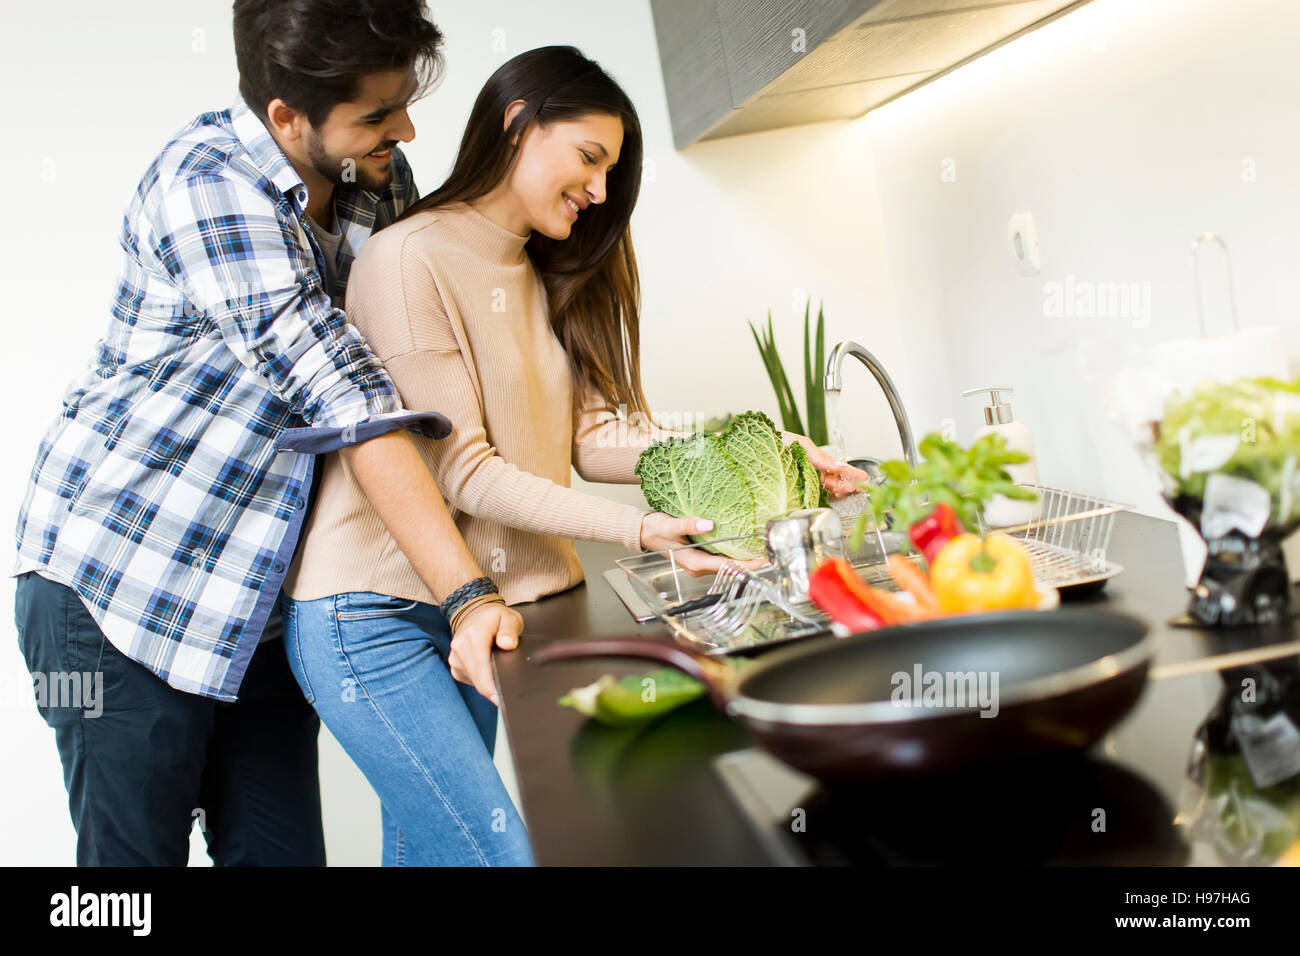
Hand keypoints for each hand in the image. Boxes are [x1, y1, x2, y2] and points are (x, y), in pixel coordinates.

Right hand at [447, 601, 522, 705]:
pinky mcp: (455, 667)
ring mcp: (455, 658)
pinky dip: (481, 679)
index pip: (482, 669)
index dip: (492, 688)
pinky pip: (471, 680)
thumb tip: (507, 644)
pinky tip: (488, 669)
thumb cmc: (493, 617)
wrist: (473, 613)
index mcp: (474, 636)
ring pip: (475, 682)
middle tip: (509, 689)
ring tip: (499, 669)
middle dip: (494, 687)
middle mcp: (460, 648)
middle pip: (478, 680)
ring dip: (488, 682)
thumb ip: (510, 630)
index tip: (502, 698)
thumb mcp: (509, 617)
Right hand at [640, 512, 767, 576]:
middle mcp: (699, 565)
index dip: (746, 565)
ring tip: (763, 550)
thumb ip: (688, 524)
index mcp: (693, 562)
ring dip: (745, 559)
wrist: (644, 532)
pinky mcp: (702, 555)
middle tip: (771, 555)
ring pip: (728, 564)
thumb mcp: (670, 525)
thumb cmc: (655, 530)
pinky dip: (735, 553)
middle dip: (751, 563)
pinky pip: (722, 557)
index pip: (726, 567)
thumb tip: (708, 524)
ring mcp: (701, 561)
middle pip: (731, 568)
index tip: (762, 561)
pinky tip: (745, 545)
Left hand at [782, 432, 871, 499]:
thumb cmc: (777, 441)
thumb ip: (820, 456)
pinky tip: (831, 496)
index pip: (839, 468)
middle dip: (848, 485)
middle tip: (855, 487)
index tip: (865, 478)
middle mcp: (814, 473)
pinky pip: (814, 497)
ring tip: (846, 489)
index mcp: (817, 461)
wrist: (755, 447)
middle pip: (836, 482)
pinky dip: (825, 498)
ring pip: (828, 490)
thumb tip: (840, 465)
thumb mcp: (801, 444)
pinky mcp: (798, 492)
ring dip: (839, 490)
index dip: (852, 473)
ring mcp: (807, 483)